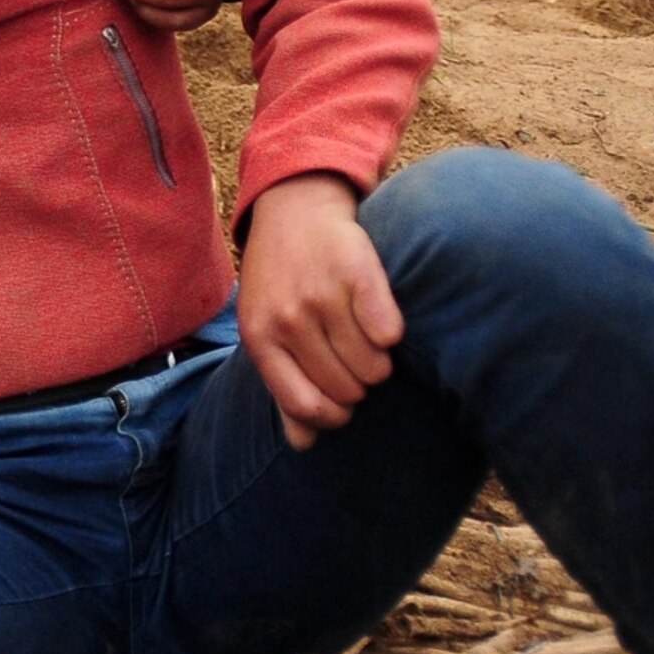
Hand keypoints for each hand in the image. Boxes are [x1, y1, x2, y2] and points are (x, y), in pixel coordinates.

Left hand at [237, 172, 402, 448]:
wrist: (294, 208)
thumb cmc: (281, 279)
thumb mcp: (266, 330)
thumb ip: (285, 387)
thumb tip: (304, 445)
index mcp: (261, 338)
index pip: (305, 406)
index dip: (333, 416)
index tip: (344, 405)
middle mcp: (288, 318)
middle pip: (345, 390)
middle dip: (358, 386)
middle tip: (354, 360)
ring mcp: (321, 295)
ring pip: (373, 367)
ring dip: (379, 363)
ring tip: (367, 341)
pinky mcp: (357, 272)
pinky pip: (390, 332)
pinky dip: (392, 333)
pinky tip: (379, 318)